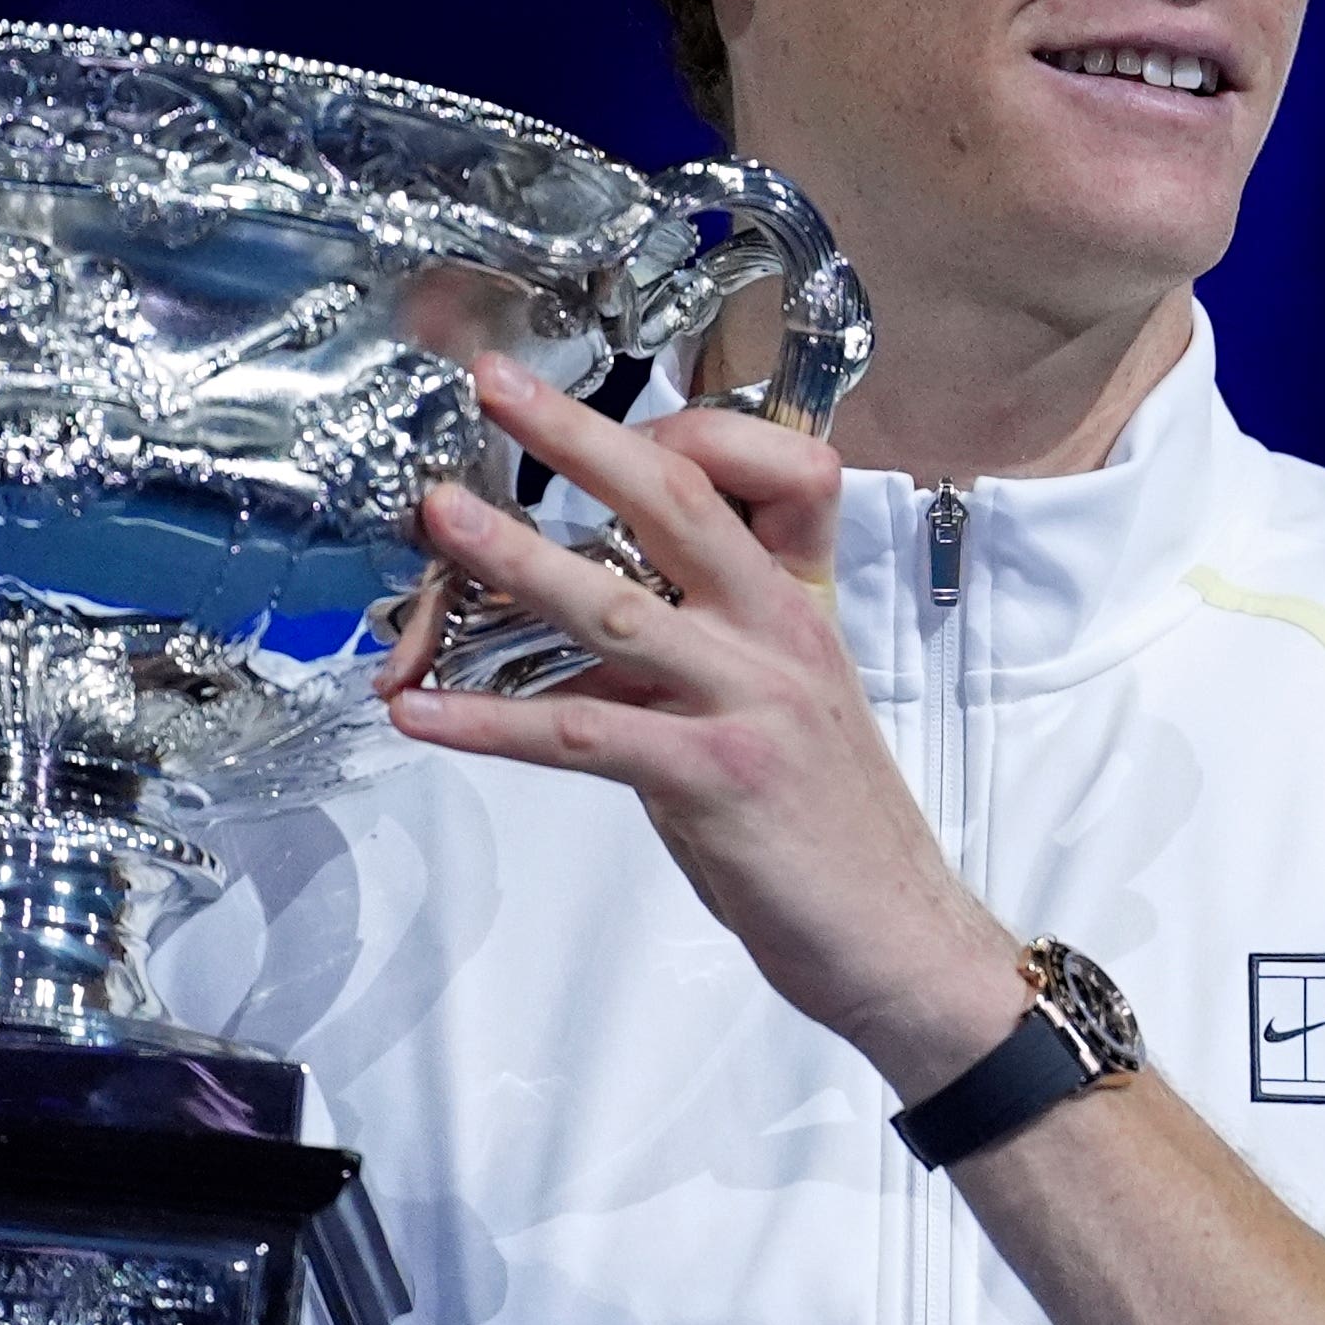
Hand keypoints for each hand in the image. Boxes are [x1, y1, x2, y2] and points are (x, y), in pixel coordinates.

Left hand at [381, 353, 1024, 1097]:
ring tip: (440, 522)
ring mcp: (750, 700)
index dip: (667, 431)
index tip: (580, 419)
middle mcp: (778, 633)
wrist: (900, 940)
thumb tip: (564, 652)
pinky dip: (491, 723)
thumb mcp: (772, 710)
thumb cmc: (830, 831)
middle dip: (577, 436)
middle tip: (496, 383)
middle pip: (676, 500)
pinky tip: (423, 714)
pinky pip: (584, 734)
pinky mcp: (717, 777)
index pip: (747, 476)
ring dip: (515, 562)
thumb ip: (683, 662)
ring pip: (616, 608)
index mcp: (795, 603)